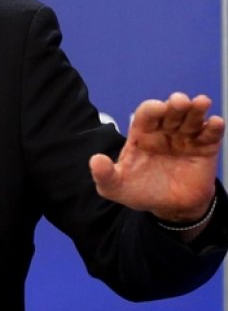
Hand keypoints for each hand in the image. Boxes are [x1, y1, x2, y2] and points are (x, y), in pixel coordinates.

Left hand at [89, 93, 224, 222]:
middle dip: (176, 104)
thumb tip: (95, 160)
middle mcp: (164, 131)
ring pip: (191, 118)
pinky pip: (210, 135)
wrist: (171, 209)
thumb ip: (105, 175)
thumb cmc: (141, 191)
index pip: (146, 115)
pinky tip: (215, 122)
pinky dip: (213, 127)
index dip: (152, 109)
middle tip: (180, 102)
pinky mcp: (205, 148)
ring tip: (201, 103)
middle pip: (171, 112)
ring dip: (196, 109)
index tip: (158, 108)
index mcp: (142, 134)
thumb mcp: (116, 187)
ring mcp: (186, 138)